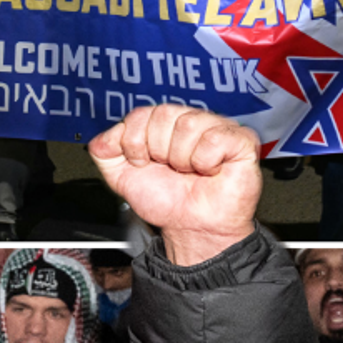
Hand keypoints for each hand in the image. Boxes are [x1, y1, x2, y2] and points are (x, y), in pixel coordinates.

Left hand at [89, 104, 261, 264]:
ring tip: (191, 172)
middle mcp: (189, 120)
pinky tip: (210, 171)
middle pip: (163, 114)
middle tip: (172, 170)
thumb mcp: (122, 178)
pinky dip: (206, 161)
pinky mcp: (241, 139)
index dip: (137, 143)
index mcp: (163, 124)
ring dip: (183, 160)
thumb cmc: (168, 202)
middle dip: (159, 152)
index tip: (145, 163)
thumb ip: (104, 153)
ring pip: (188, 125)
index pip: (140, 114)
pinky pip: (214, 138)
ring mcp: (216, 127)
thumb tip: (101, 138)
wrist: (192, 229)